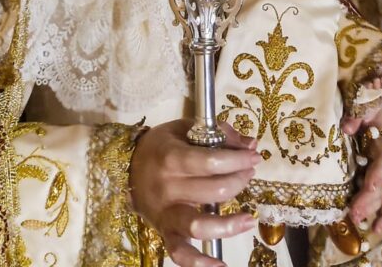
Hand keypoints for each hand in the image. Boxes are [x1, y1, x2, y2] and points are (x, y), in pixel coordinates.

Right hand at [129, 119, 258, 266]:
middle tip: (248, 172)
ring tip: (248, 218)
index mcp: (171, 157)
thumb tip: (250, 145)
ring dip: (229, 223)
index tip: (253, 156)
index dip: (238, 159)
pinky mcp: (164, 232)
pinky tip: (221, 266)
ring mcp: (165, 213)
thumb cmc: (161, 145)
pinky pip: (180, 253)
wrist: (127, 166)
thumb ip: (219, 133)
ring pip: (198, 225)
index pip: (212, 161)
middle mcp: (168, 187)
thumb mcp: (185, 128)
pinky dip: (200, 263)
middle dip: (239, 180)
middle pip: (214, 190)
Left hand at [343, 102, 381, 237]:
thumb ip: (356, 114)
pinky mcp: (378, 168)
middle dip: (370, 199)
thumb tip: (347, 129)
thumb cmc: (369, 96)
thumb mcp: (364, 99)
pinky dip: (380, 211)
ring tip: (363, 225)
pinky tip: (374, 228)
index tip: (370, 188)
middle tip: (355, 215)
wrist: (376, 93)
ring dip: (374, 209)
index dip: (377, 174)